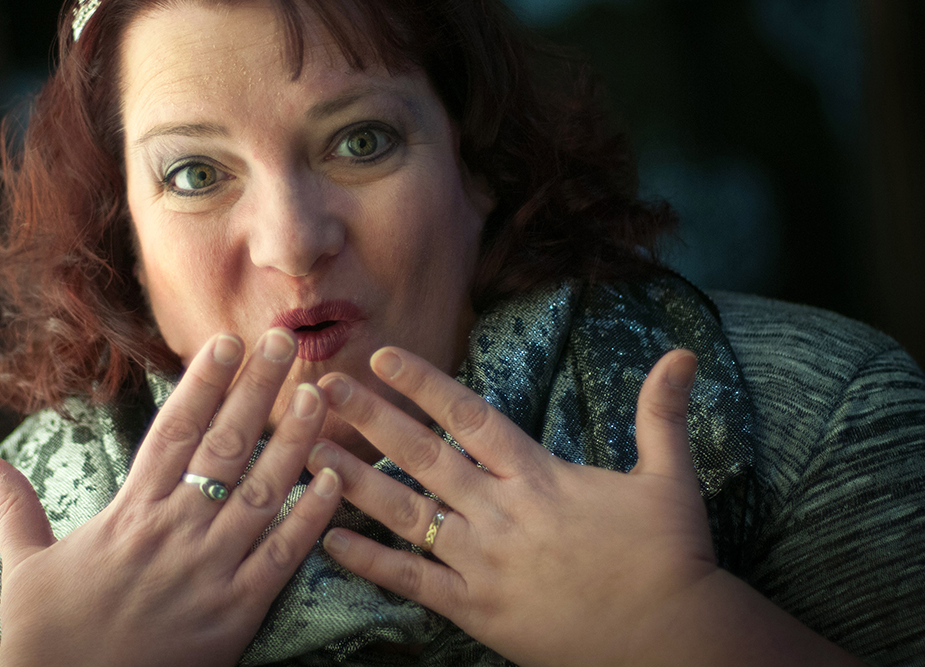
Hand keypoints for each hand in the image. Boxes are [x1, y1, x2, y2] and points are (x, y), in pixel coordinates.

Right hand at [0, 328, 341, 666]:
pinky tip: (333, 479)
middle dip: (256, 389)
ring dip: (294, 440)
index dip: (202, 382)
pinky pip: (282, 557)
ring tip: (318, 394)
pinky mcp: (237, 615)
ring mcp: (209, 572)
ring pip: (261, 491)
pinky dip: (310, 518)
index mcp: (128, 514)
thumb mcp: (23, 567)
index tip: (227, 341)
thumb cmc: (46, 642)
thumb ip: (12, 504)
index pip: (173, 431)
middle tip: (283, 340)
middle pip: (224, 445)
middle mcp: (173, 532)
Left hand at [306, 348, 862, 666]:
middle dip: (368, 418)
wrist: (674, 641)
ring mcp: (484, 562)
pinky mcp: (477, 609)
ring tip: (307, 454)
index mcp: (539, 476)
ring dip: (352, 482)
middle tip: (323, 389)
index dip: (423, 384)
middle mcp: (502, 512)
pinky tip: (327, 540)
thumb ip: (661, 413)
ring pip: (406, 514)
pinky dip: (369, 561)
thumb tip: (685, 353)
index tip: (382, 356)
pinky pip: (412, 582)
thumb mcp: (670, 478)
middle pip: (422, 456)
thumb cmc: (670, 558)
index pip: (469, 416)